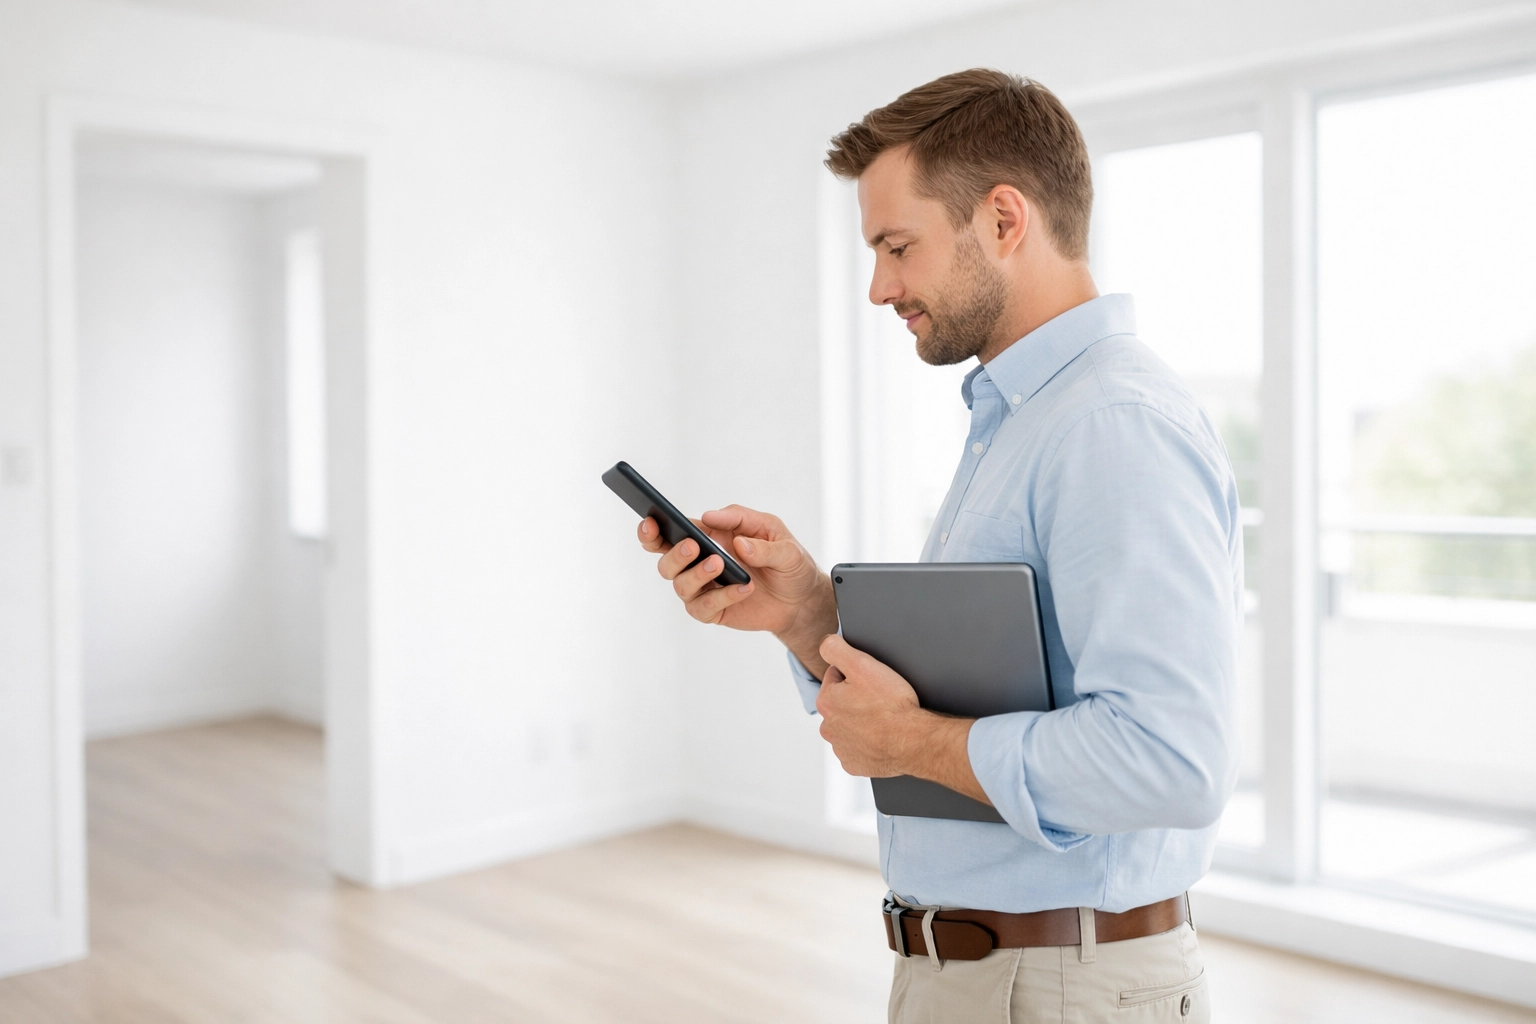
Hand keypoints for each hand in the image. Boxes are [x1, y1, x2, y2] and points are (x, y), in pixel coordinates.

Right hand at [638, 505, 837, 671]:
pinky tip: (743, 588)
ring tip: (721, 564)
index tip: (650, 523)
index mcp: (709, 536)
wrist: (803, 598)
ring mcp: (705, 589)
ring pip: (680, 584)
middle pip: (666, 560)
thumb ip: (751, 530)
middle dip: (674, 553)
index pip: (670, 531)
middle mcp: (699, 562)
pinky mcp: (714, 611)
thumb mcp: (778, 536)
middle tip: (694, 546)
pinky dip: (722, 596)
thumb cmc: (787, 560)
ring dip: (697, 573)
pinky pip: (704, 607)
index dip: (652, 530)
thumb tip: (720, 527)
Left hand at [816, 635, 989, 803]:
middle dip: (857, 699)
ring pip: (850, 726)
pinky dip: (869, 742)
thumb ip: (836, 648)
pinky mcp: (855, 764)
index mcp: (826, 701)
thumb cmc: (892, 706)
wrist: (914, 741)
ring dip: (863, 721)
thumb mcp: (862, 664)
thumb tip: (826, 644)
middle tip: (880, 699)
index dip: (857, 674)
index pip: (836, 676)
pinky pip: (859, 748)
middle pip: (842, 703)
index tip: (872, 681)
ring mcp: (841, 748)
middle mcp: (829, 727)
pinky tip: (883, 736)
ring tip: (883, 718)